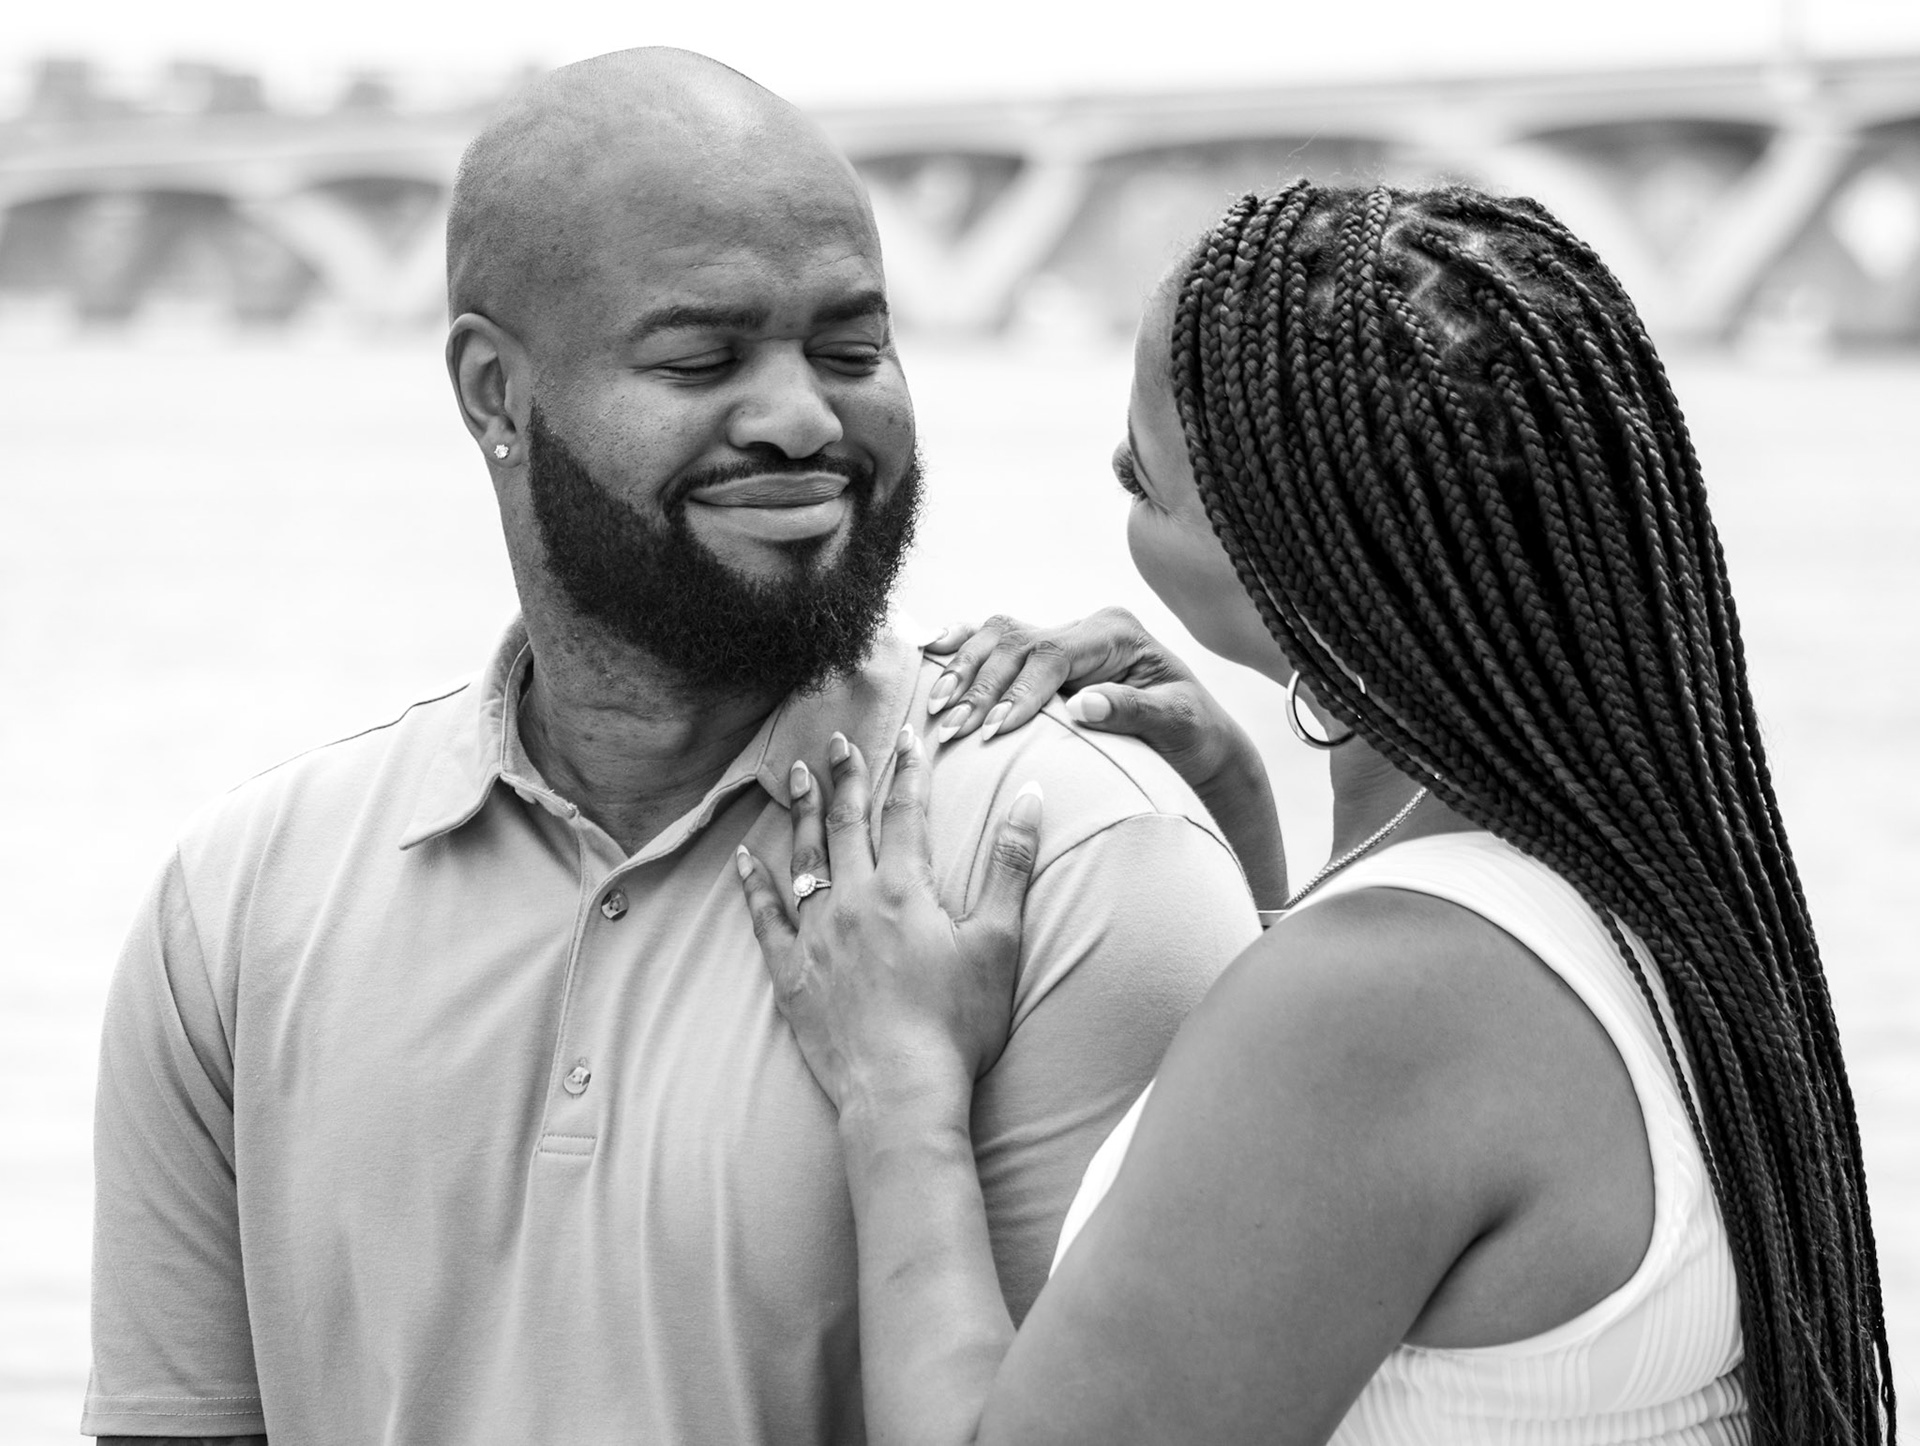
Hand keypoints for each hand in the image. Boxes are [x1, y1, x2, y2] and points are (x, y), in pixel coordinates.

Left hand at [735, 724, 1044, 1112]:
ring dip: (802, 814)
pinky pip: (766, 918)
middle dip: (846, 777)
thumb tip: (1031, 798)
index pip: (907, 811)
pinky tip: (746, 859)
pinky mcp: (791, 973)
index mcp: (905, 889)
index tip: (908, 733)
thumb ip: (1011, 866)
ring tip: (797, 776)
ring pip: (804, 859)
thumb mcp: (998, 942)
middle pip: (846, 823)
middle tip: (839, 741)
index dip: (909, 768)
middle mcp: (853, 901)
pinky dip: (755, 885)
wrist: (901, 1091)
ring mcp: (817, 936)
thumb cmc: (957, 1023)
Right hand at [924, 609, 1285, 905]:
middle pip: (1016, 641)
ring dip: (963, 671)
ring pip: (997, 636)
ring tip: (937, 709)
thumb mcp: (1178, 724)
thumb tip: (1083, 704)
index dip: (1019, 692)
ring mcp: (1064, 635)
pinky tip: (930, 652)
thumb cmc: (1193, 734)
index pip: (1052, 653)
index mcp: (1116, 634)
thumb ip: (1133, 710)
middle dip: (980, 685)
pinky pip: (995, 640)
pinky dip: (962, 646)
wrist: (1199, 738)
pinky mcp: (1046, 653)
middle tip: (951, 728)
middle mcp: (1086, 627)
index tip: (994, 730)